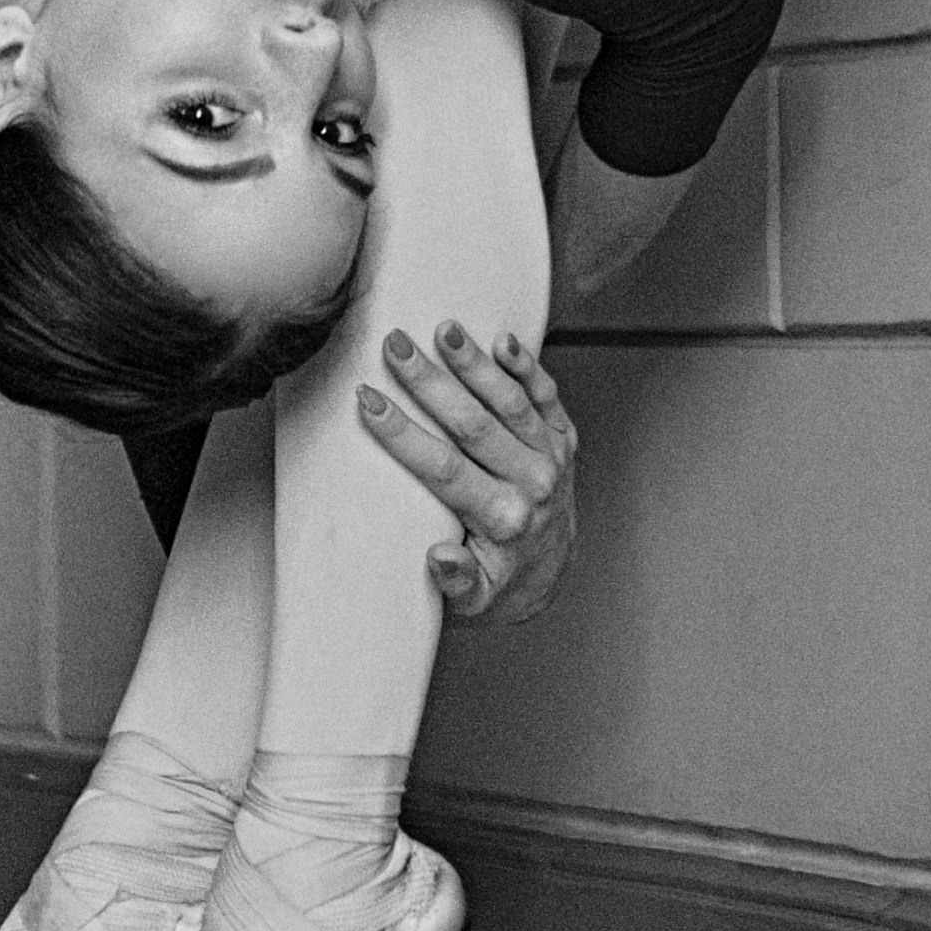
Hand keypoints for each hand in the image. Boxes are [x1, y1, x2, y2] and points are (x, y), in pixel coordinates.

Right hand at [355, 322, 578, 623]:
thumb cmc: (497, 582)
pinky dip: (527, 366)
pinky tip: (502, 339)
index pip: (443, 468)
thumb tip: (440, 556)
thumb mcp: (473, 600)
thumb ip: (457, 581)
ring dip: (475, 364)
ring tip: (444, 329)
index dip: (402, 433)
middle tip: (395, 344)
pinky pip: (546, 396)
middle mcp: (531, 484)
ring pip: (510, 402)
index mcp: (502, 520)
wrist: (549, 573)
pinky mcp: (563, 438)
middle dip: (431, 382)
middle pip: (474, 425)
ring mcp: (551, 457)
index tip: (367, 399)